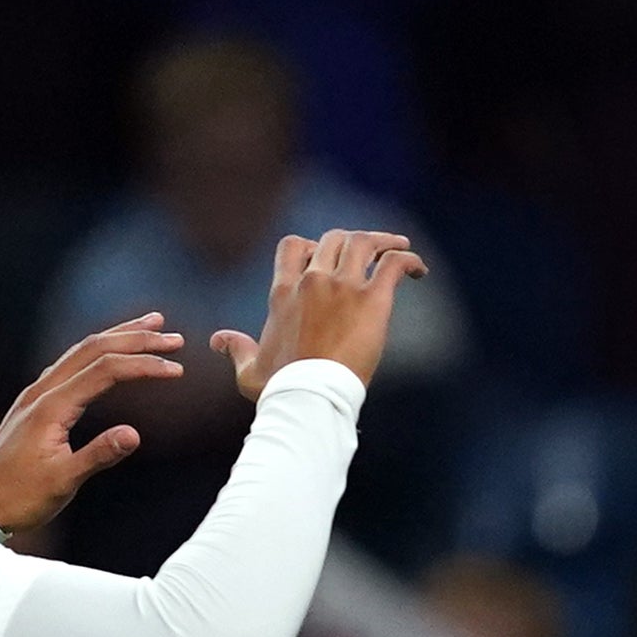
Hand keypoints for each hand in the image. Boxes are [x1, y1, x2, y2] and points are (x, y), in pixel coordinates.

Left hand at [0, 313, 187, 531]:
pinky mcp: (35, 403)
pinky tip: (108, 355)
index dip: (143, 365)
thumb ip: (98, 455)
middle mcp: (42, 391)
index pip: (105, 371)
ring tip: (149, 327)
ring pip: (81, 352)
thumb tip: (134, 434)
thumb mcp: (62, 482)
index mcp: (51, 407)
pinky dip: (98, 353)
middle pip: (93, 349)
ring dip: (117, 337)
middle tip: (174, 337)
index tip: (176, 369)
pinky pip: (71, 365)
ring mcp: (36, 394)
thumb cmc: (20, 498)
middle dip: (135, 338)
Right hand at [215, 229, 425, 398]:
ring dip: (382, 241)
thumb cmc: (279, 390)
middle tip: (368, 254)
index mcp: (284, 292)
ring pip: (363, 242)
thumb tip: (217, 339)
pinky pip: (394, 264)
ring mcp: (343, 287)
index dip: (311, 245)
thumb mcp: (250, 370)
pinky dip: (409, 259)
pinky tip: (418, 270)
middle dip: (350, 241)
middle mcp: (313, 281)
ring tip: (398, 248)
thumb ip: (236, 349)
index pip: (294, 246)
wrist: (309, 398)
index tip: (324, 258)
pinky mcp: (373, 301)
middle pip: (332, 238)